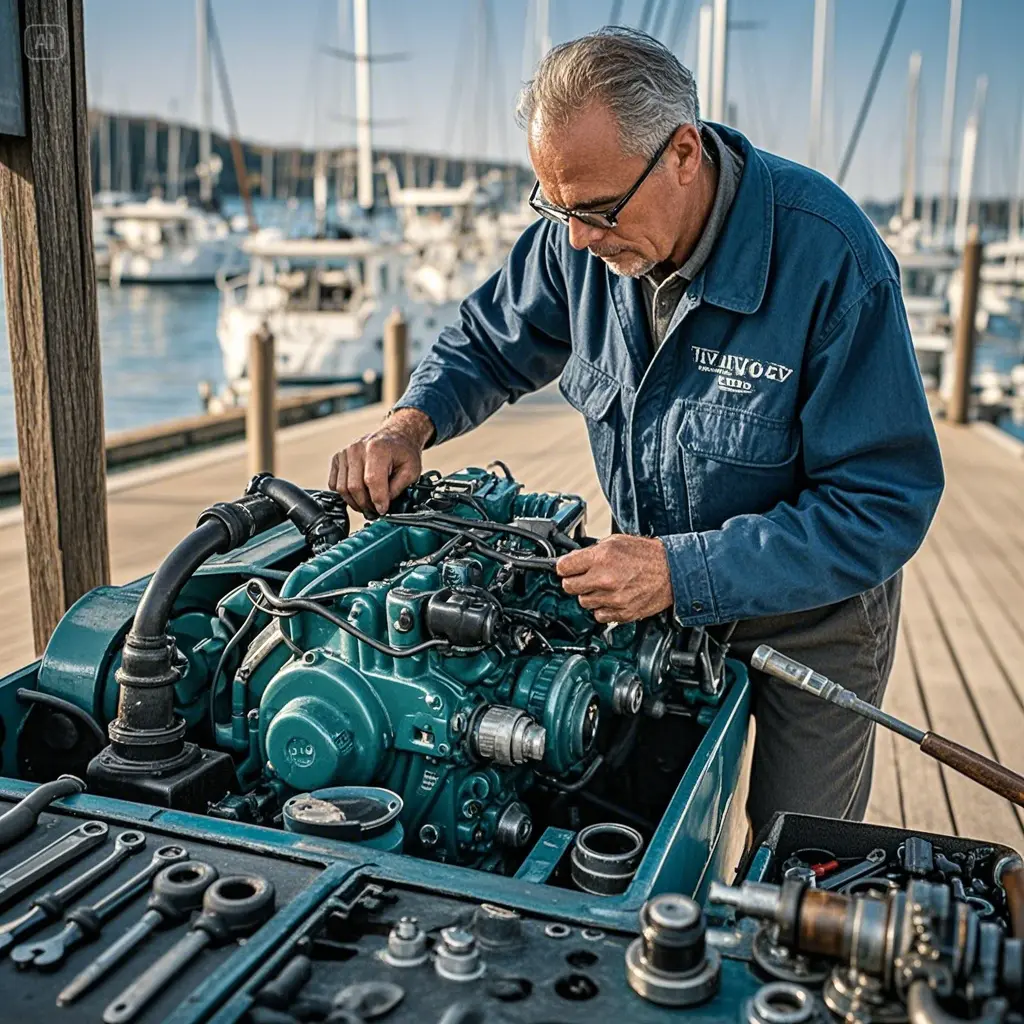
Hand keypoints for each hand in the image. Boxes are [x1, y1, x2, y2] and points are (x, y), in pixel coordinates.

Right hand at [328, 408, 434, 516]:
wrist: (395, 437)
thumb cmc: (403, 453)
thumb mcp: (411, 471)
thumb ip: (397, 489)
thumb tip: (382, 505)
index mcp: (377, 448)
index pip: (372, 480)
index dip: (377, 500)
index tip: (383, 510)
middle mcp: (357, 449)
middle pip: (354, 487)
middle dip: (366, 505)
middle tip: (377, 510)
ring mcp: (345, 453)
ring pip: (343, 488)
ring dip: (355, 502)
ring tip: (368, 504)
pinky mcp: (337, 459)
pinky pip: (334, 484)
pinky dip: (345, 495)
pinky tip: (359, 494)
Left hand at [556, 535, 674, 622]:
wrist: (672, 572)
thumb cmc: (647, 556)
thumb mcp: (616, 541)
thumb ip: (592, 551)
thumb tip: (574, 559)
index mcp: (601, 558)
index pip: (563, 567)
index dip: (564, 566)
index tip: (567, 568)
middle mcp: (604, 579)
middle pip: (569, 587)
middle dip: (574, 581)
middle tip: (584, 577)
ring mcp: (612, 598)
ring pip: (583, 602)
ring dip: (589, 595)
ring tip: (603, 586)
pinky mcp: (621, 613)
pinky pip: (599, 615)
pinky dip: (602, 608)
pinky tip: (612, 597)